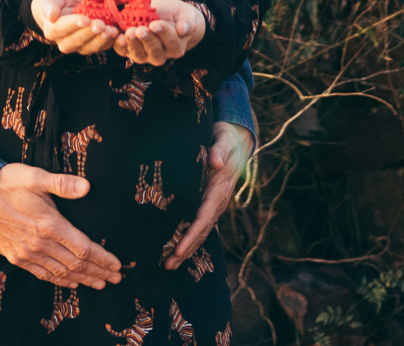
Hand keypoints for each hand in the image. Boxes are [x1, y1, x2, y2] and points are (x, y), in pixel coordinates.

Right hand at [0, 165, 122, 287]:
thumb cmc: (8, 183)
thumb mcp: (36, 176)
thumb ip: (62, 183)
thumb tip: (87, 187)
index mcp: (49, 224)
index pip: (83, 248)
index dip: (102, 258)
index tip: (117, 265)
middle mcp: (40, 244)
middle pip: (76, 264)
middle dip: (98, 272)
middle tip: (116, 279)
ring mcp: (28, 253)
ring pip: (61, 273)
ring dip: (82, 279)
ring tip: (99, 283)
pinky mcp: (17, 257)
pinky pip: (43, 274)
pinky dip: (60, 281)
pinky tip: (70, 283)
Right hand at [30, 0, 118, 55]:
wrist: (66, 6)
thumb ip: (49, 4)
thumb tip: (51, 15)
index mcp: (52, 29)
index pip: (60, 29)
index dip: (73, 25)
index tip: (84, 19)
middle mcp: (64, 42)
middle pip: (76, 41)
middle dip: (90, 33)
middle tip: (100, 24)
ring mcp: (79, 46)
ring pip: (89, 47)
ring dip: (101, 40)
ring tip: (110, 30)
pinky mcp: (91, 46)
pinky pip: (101, 47)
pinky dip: (110, 42)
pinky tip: (116, 33)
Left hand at [112, 0, 204, 66]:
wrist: (163, 15)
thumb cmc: (175, 14)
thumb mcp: (185, 14)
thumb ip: (188, 22)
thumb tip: (185, 29)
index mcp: (176, 46)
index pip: (171, 42)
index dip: (163, 33)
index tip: (156, 24)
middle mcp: (161, 54)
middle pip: (155, 52)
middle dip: (147, 40)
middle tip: (141, 30)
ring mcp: (145, 54)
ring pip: (139, 55)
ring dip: (133, 44)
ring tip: (129, 33)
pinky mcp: (130, 50)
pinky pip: (124, 51)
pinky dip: (120, 46)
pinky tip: (118, 37)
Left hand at [163, 121, 253, 268]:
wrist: (236, 139)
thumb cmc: (226, 138)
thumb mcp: (223, 139)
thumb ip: (219, 150)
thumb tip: (216, 163)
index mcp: (219, 189)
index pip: (204, 217)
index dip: (192, 235)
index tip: (179, 250)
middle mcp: (218, 202)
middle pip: (202, 231)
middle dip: (186, 249)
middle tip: (167, 265)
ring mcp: (214, 204)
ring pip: (201, 231)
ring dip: (186, 249)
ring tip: (169, 264)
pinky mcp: (209, 202)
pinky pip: (200, 224)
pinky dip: (190, 238)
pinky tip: (177, 249)